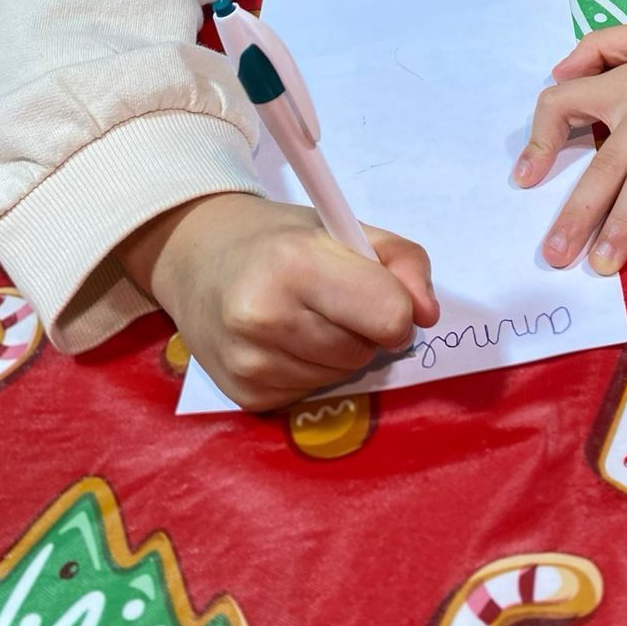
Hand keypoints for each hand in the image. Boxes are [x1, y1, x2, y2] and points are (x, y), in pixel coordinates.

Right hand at [117, 193, 438, 411]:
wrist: (198, 259)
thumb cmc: (280, 239)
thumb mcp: (345, 228)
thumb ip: (403, 262)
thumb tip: (428, 316)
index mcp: (296, 262)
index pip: (388, 314)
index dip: (397, 306)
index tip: (379, 291)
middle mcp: (265, 317)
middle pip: (366, 350)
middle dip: (364, 327)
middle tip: (331, 299)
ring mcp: (250, 363)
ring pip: (343, 376)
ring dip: (340, 352)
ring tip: (305, 317)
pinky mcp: (245, 396)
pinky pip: (313, 393)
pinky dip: (312, 371)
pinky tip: (284, 342)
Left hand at [513, 9, 626, 272]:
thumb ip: (598, 48)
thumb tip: (556, 71)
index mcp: (624, 83)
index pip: (565, 102)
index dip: (539, 139)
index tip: (524, 180)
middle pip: (606, 164)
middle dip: (578, 212)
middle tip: (556, 255)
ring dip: (623, 224)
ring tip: (603, 263)